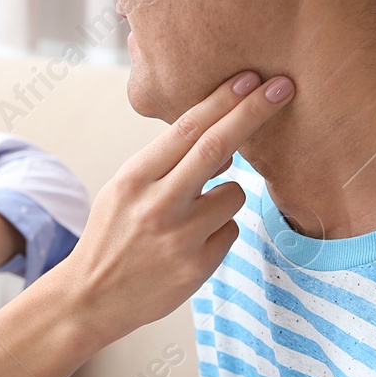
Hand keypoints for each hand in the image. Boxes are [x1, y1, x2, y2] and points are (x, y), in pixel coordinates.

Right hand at [48, 70, 293, 345]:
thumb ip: (168, 165)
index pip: (185, 129)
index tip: (249, 79)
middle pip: (216, 147)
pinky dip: (219, 230)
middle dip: (253, 112)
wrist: (91, 298)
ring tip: (192, 217)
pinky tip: (190, 244)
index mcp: (134, 178)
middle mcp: (158, 204)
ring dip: (226, 195)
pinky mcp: (198, 267)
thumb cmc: (113, 234)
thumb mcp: (125, 190)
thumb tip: (226, 145)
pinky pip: (231, 230)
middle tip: (283, 87)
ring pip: (234, 194)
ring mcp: (180, 237)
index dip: (221, 101)